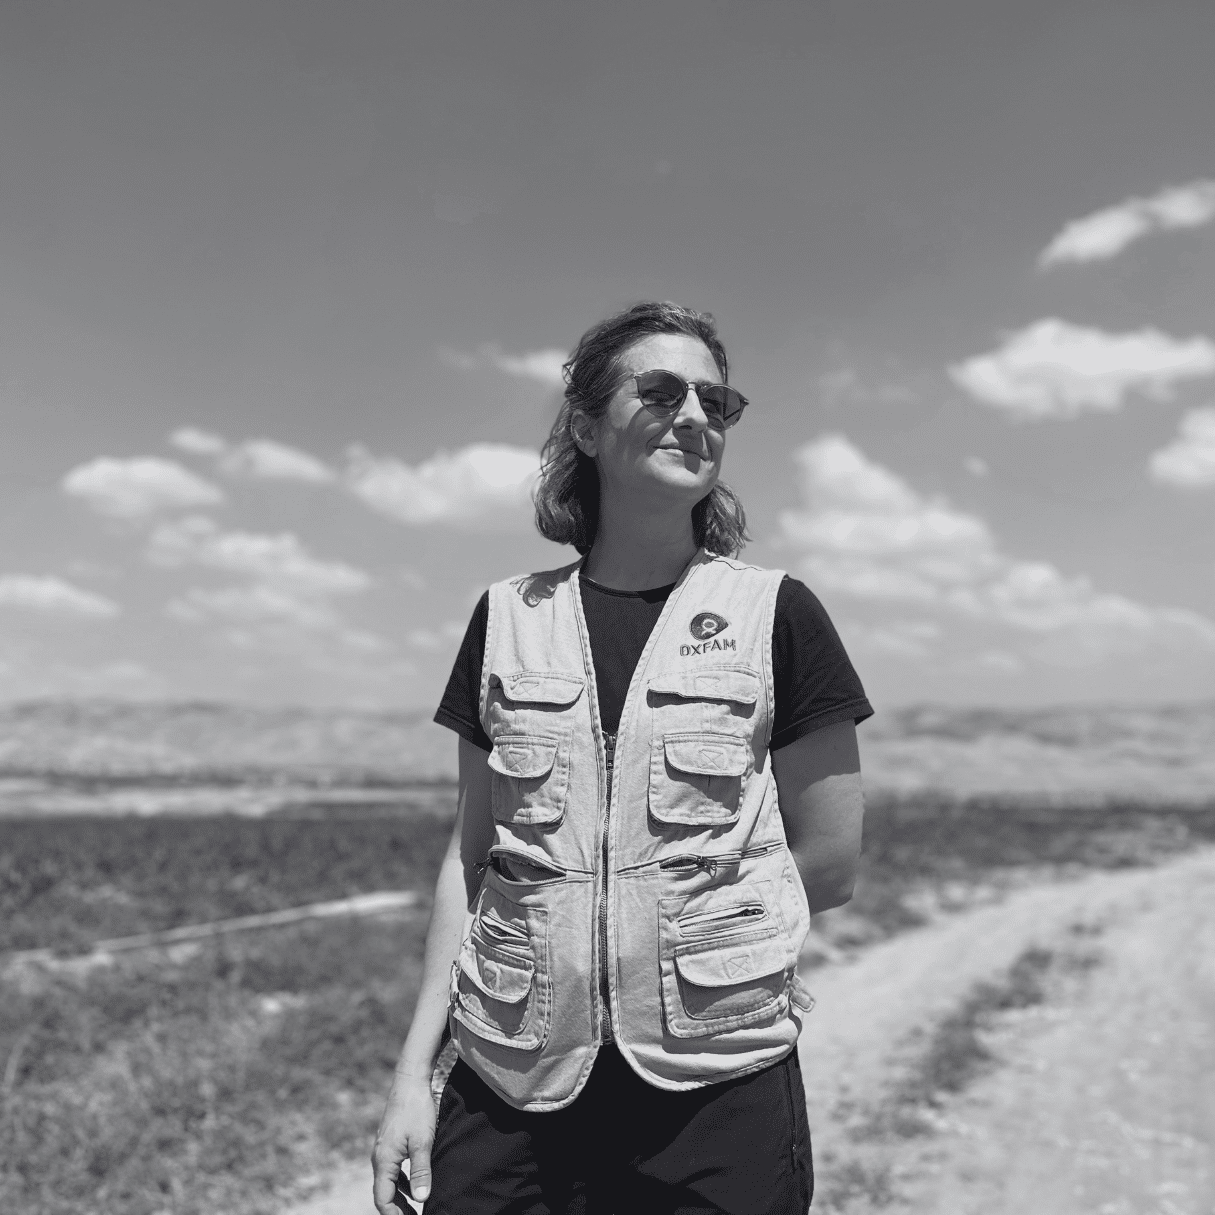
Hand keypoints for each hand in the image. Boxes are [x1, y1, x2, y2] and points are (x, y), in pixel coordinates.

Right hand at [371, 1075, 436, 1211]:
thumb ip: (421, 1171)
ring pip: (388, 1182)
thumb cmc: (417, 1110)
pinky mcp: (391, 1142)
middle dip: (397, 1210)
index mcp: (383, 1161)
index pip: (383, 1199)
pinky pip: (393, 1170)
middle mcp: (379, 1157)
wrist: (410, 1081)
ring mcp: (384, 1149)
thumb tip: (422, 1200)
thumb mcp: (423, 1142)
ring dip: (400, 1197)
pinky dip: (402, 1182)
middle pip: (384, 1193)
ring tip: (416, 1208)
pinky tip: (415, 1185)